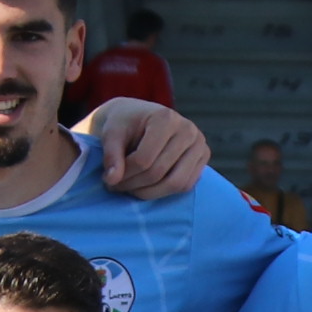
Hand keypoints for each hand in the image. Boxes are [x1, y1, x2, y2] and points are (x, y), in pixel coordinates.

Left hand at [86, 99, 209, 197]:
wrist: (139, 117)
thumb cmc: (123, 123)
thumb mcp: (111, 133)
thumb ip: (110, 155)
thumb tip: (112, 180)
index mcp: (165, 118)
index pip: (144, 159)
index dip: (125, 174)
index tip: (107, 179)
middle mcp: (188, 129)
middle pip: (159, 172)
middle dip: (134, 185)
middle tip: (116, 187)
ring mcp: (199, 144)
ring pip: (176, 183)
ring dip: (150, 193)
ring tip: (130, 189)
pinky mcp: (203, 157)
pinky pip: (186, 185)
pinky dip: (165, 192)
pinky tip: (147, 186)